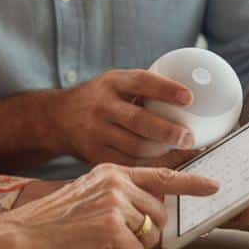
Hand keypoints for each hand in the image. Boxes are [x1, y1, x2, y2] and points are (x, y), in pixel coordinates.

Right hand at [4, 164, 218, 248]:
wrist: (26, 233)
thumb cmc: (57, 223)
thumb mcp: (91, 197)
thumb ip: (121, 198)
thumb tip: (152, 216)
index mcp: (112, 171)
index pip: (160, 175)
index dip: (190, 183)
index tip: (213, 186)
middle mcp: (117, 181)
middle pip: (159, 215)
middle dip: (142, 234)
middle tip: (108, 238)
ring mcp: (115, 201)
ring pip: (150, 236)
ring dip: (129, 248)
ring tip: (98, 243)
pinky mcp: (112, 224)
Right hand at [44, 69, 198, 165]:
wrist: (58, 118)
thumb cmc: (99, 99)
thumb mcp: (115, 83)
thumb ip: (142, 90)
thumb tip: (189, 99)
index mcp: (112, 83)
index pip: (141, 82)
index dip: (165, 89)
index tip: (188, 97)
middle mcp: (102, 106)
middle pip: (139, 120)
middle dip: (168, 131)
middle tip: (189, 138)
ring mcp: (96, 132)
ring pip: (136, 147)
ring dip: (163, 153)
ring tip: (183, 153)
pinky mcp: (95, 155)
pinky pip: (128, 164)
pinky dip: (150, 167)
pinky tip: (166, 166)